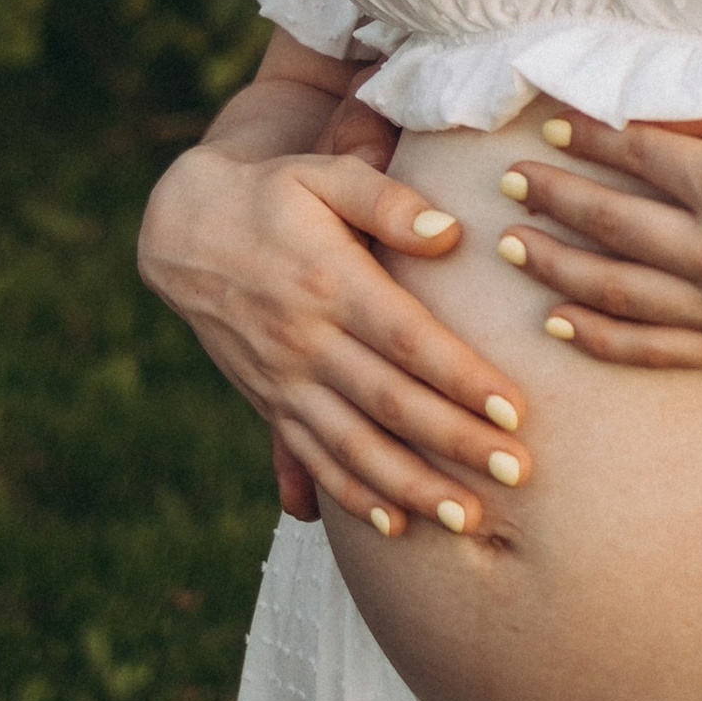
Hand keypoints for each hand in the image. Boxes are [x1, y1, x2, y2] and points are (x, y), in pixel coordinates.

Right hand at [138, 137, 529, 538]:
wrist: (185, 230)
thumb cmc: (272, 195)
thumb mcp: (322, 175)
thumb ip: (386, 201)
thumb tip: (450, 232)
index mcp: (330, 282)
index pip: (406, 339)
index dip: (461, 377)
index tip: (514, 410)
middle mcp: (307, 341)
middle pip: (390, 403)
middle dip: (456, 443)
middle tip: (517, 474)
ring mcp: (285, 380)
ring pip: (353, 446)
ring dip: (411, 486)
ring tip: (469, 519)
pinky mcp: (269, 403)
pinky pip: (312, 458)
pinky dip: (351, 496)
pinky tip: (394, 525)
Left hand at [489, 107, 701, 370]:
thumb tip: (650, 106)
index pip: (637, 154)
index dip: (587, 138)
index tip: (549, 126)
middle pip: (610, 221)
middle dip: (552, 198)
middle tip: (510, 181)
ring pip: (616, 291)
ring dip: (556, 265)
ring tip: (513, 245)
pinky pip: (653, 349)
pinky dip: (599, 336)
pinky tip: (559, 323)